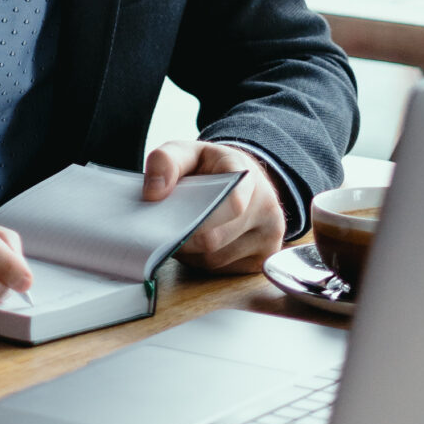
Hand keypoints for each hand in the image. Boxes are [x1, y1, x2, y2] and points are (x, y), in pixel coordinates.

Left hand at [143, 140, 286, 272]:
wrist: (242, 181)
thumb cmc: (211, 168)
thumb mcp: (186, 152)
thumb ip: (165, 161)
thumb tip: (153, 193)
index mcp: (246, 175)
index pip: (232, 202)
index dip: (200, 217)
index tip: (175, 218)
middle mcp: (266, 207)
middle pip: (215, 238)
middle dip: (184, 237)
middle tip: (167, 227)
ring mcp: (270, 236)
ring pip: (216, 260)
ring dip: (191, 253)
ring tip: (185, 231)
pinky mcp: (264, 259)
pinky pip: (224, 271)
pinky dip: (204, 263)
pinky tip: (201, 244)